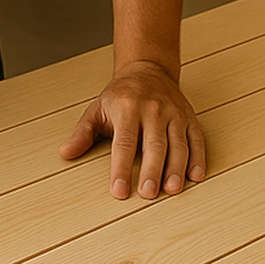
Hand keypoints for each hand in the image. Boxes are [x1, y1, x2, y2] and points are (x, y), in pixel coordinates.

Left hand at [59, 60, 206, 198]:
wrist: (148, 69)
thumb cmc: (120, 96)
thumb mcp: (97, 110)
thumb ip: (83, 133)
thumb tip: (65, 153)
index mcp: (127, 108)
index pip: (124, 143)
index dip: (122, 168)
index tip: (119, 191)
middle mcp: (153, 110)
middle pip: (154, 145)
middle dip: (152, 170)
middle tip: (148, 194)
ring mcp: (174, 113)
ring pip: (178, 144)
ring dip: (176, 168)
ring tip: (172, 189)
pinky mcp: (189, 117)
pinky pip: (196, 138)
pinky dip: (198, 158)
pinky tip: (195, 176)